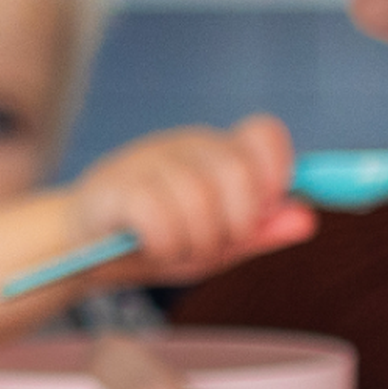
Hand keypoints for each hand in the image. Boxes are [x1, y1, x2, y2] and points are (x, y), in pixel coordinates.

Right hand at [59, 116, 315, 286]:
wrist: (80, 253)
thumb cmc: (154, 243)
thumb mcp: (217, 244)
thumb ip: (259, 232)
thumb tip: (306, 217)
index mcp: (214, 150)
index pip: (263, 135)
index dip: (275, 173)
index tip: (262, 211)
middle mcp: (183, 145)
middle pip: (237, 172)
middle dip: (236, 224)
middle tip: (216, 245)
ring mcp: (146, 160)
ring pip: (199, 200)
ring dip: (196, 243)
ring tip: (177, 253)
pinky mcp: (114, 186)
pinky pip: (158, 216)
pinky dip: (164, 244)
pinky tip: (152, 248)